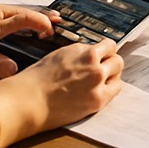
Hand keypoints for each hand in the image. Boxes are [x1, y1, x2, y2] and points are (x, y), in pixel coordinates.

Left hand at [0, 2, 57, 80]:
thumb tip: (15, 67)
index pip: (22, 17)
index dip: (39, 23)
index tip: (51, 33)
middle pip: (21, 11)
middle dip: (40, 16)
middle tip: (59, 20)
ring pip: (14, 14)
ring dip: (30, 18)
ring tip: (47, 23)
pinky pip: (6, 18)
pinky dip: (19, 21)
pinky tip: (24, 28)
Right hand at [0, 39, 123, 147]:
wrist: (31, 100)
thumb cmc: (40, 77)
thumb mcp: (61, 54)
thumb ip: (80, 53)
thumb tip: (92, 53)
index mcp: (85, 52)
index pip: (110, 45)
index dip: (106, 50)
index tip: (104, 54)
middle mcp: (95, 66)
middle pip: (117, 60)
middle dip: (111, 63)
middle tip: (104, 68)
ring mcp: (98, 84)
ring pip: (118, 76)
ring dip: (112, 76)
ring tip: (102, 81)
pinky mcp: (97, 102)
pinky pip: (114, 91)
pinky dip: (110, 90)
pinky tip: (100, 91)